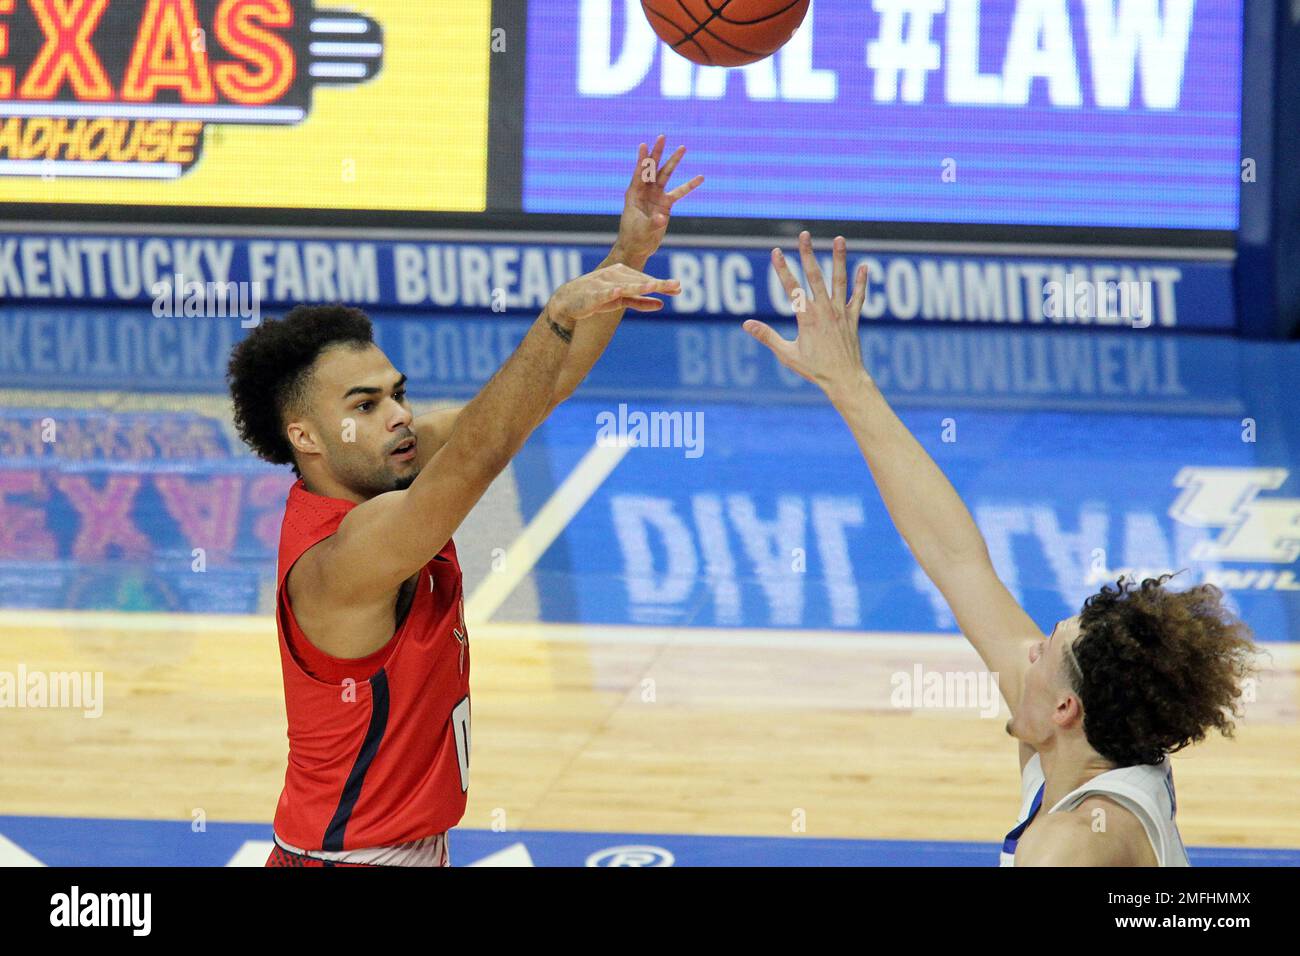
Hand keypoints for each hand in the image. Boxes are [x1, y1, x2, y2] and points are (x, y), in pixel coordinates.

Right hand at [548, 264, 680, 327]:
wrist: (567, 302)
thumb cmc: (596, 299)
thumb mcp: (621, 301)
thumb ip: (640, 302)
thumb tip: (661, 304)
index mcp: (622, 273)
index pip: (644, 279)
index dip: (661, 284)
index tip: (678, 287)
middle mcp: (614, 275)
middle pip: (639, 280)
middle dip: (658, 284)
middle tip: (676, 285)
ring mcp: (603, 284)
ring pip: (625, 285)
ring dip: (639, 285)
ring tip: (654, 285)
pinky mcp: (593, 295)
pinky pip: (604, 294)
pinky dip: (611, 292)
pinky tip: (618, 291)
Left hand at [614, 135, 704, 264]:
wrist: (638, 247)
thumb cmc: (635, 238)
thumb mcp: (643, 230)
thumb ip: (653, 223)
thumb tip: (663, 217)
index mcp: (633, 194)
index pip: (639, 173)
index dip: (641, 160)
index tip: (644, 145)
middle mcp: (645, 191)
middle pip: (652, 168)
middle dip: (658, 152)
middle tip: (662, 136)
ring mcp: (656, 196)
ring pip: (666, 175)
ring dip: (674, 161)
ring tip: (683, 147)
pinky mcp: (665, 204)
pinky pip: (679, 193)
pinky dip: (689, 186)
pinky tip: (700, 177)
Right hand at [744, 232, 872, 402]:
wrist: (844, 379)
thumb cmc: (815, 369)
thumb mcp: (787, 355)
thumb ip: (767, 336)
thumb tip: (746, 324)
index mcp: (807, 318)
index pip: (791, 288)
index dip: (782, 269)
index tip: (775, 251)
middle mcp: (825, 310)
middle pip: (815, 276)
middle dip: (808, 253)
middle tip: (804, 234)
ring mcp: (841, 312)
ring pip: (840, 280)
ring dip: (839, 259)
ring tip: (839, 239)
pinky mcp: (853, 318)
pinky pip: (859, 297)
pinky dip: (861, 282)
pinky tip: (864, 266)